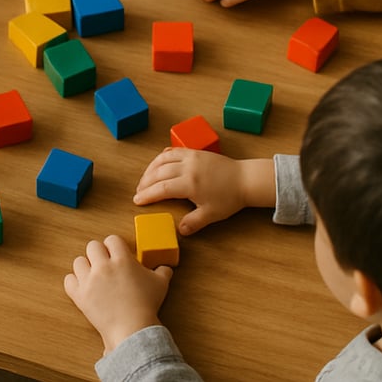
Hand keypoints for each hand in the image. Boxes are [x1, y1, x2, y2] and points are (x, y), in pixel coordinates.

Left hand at [64, 235, 172, 354]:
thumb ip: (163, 271)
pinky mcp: (80, 295)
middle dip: (99, 253)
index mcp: (122, 259)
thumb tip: (166, 267)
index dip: (114, 246)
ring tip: (94, 275)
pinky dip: (74, 282)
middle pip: (92, 246)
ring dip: (85, 266)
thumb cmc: (147, 305)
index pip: (112, 239)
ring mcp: (89, 280)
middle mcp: (103, 266)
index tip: (117, 254)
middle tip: (105, 264)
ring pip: (78, 261)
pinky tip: (83, 286)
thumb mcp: (160, 284)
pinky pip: (68, 280)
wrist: (132, 329)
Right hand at [134, 148, 275, 234]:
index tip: (137, 200)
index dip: (147, 195)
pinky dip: (162, 157)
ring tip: (144, 178)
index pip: (161, 188)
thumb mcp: (212, 214)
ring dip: (150, 168)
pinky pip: (173, 151)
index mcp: (190, 184)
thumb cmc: (229, 198)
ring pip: (163, 159)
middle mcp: (187, 167)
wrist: (245, 179)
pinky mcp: (195, 151)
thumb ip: (194, 222)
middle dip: (145, 182)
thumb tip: (179, 231)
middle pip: (158, 173)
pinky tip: (158, 163)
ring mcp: (191, 156)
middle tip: (138, 192)